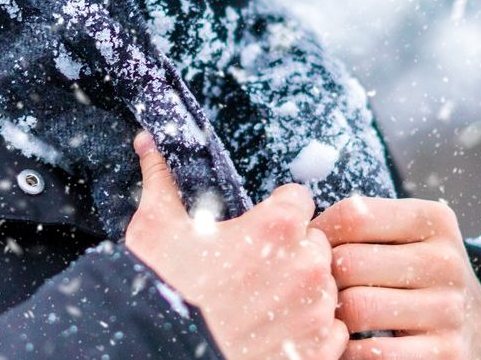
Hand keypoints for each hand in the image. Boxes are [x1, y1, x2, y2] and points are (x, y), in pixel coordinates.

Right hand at [125, 132, 348, 359]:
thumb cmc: (163, 292)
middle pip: (314, 243)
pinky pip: (332, 333)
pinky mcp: (319, 353)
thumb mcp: (155, 227)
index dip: (277, 211)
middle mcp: (307, 266)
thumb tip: (147, 141)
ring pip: (325, 288)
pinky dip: (310, 333)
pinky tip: (275, 332)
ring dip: (302, 292)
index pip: (299, 199)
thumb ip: (161, 178)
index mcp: (276, 227)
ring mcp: (317, 313)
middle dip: (291, 252)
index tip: (258, 228)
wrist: (162, 355)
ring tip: (261, 305)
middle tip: (254, 270)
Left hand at [311, 197, 480, 359]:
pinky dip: (348, 350)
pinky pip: (374, 353)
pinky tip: (345, 343)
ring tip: (325, 312)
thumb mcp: (402, 234)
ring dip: (331, 315)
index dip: (318, 231)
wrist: (471, 323)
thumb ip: (359, 222)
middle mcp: (446, 262)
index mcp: (433, 220)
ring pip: (357, 308)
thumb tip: (294, 223)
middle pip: (349, 262)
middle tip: (311, 285)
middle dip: (321, 276)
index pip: (354, 215)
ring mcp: (449, 310)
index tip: (308, 246)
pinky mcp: (446, 352)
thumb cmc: (413, 271)